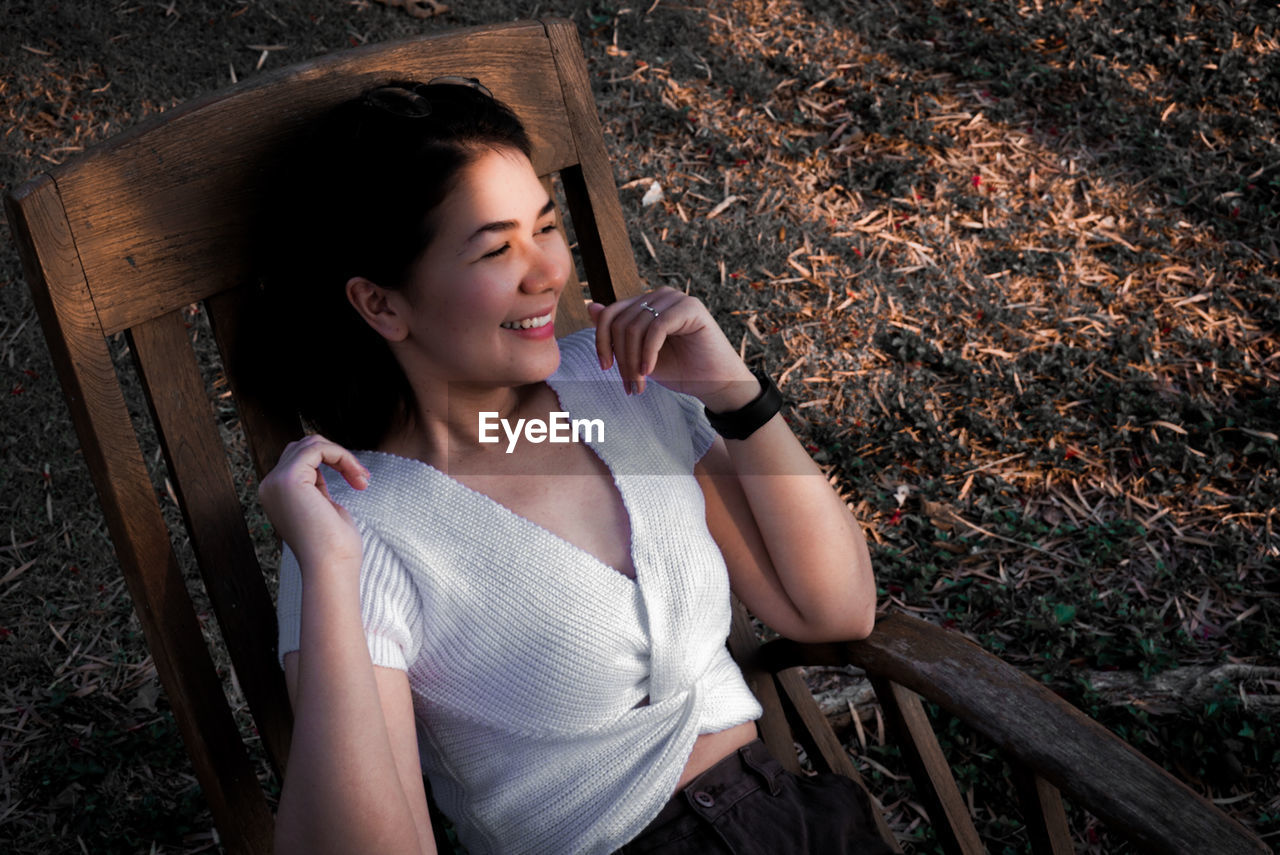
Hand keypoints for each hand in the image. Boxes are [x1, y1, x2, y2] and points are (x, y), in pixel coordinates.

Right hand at [258, 435, 369, 572]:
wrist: (331, 568)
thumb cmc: (335, 547)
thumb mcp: (323, 507)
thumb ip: (317, 485)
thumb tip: (324, 461)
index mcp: (276, 493)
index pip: (301, 459)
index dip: (333, 462)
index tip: (359, 482)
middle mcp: (270, 486)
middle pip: (304, 446)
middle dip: (338, 456)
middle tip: (362, 480)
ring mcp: (275, 481)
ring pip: (312, 444)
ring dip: (344, 457)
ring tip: (361, 479)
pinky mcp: (288, 479)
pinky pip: (318, 449)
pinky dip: (342, 456)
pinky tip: (356, 475)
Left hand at [588, 287, 755, 408]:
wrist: (715, 384)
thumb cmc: (680, 370)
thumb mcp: (639, 355)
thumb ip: (617, 334)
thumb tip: (590, 306)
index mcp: (647, 304)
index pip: (611, 314)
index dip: (601, 341)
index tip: (605, 368)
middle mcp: (660, 296)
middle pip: (621, 322)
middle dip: (621, 358)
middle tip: (629, 386)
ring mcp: (676, 298)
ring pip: (636, 326)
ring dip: (633, 361)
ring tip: (639, 385)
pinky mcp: (691, 307)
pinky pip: (657, 328)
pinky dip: (649, 353)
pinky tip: (649, 371)